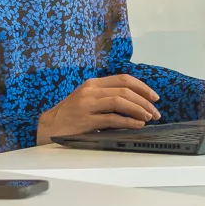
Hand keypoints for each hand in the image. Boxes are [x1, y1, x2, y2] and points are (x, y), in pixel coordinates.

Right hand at [38, 74, 160, 141]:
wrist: (49, 126)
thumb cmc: (71, 114)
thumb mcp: (88, 99)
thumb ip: (107, 97)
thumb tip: (136, 103)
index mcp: (93, 83)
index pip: (123, 79)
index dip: (142, 87)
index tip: (154, 97)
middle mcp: (90, 90)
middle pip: (125, 90)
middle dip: (144, 100)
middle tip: (155, 111)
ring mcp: (87, 104)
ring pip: (120, 101)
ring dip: (138, 109)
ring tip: (148, 117)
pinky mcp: (85, 120)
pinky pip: (111, 118)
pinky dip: (128, 121)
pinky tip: (137, 124)